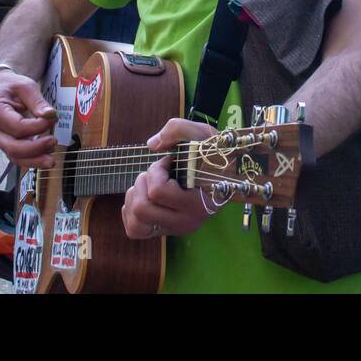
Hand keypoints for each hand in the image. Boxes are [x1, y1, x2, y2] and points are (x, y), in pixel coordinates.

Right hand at [0, 68, 58, 167]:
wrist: (1, 88)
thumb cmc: (12, 86)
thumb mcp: (26, 86)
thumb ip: (37, 101)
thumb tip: (50, 115)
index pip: (17, 127)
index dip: (37, 126)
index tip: (53, 118)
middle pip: (13, 148)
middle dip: (35, 149)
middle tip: (53, 141)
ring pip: (15, 157)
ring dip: (34, 161)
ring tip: (52, 160)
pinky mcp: (7, 144)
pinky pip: (18, 157)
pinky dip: (32, 160)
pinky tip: (46, 159)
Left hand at [122, 118, 215, 238]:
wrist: (229, 176)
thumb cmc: (214, 155)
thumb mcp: (201, 134)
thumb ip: (177, 129)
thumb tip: (151, 144)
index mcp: (197, 203)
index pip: (157, 191)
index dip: (156, 170)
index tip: (170, 161)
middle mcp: (186, 222)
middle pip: (142, 208)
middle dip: (143, 184)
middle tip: (157, 174)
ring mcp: (174, 230)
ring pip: (135, 224)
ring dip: (135, 199)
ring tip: (150, 186)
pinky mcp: (165, 231)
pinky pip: (134, 230)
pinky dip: (131, 212)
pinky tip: (144, 197)